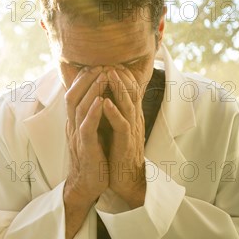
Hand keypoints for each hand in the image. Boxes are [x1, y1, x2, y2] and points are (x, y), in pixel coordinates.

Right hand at [64, 66, 109, 211]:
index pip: (74, 94)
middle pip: (72, 96)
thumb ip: (91, 117)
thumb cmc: (93, 159)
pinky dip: (93, 113)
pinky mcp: (85, 148)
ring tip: (102, 76)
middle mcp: (73, 126)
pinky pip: (86, 127)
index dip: (83, 79)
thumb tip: (98, 99)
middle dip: (86, 79)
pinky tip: (100, 101)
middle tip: (99, 64)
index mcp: (75, 122)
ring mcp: (77, 136)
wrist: (87, 186)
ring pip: (79, 108)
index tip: (95, 65)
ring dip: (91, 90)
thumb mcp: (91, 134)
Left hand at [103, 67, 146, 208]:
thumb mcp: (116, 127)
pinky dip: (113, 113)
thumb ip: (115, 110)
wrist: (126, 179)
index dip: (120, 74)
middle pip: (130, 92)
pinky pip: (120, 126)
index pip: (128, 89)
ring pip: (127, 105)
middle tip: (110, 60)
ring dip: (118, 88)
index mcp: (130, 115)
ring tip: (109, 73)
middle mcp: (133, 120)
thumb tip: (108, 92)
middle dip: (120, 75)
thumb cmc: (119, 152)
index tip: (110, 60)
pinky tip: (105, 103)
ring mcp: (130, 131)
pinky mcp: (126, 143)